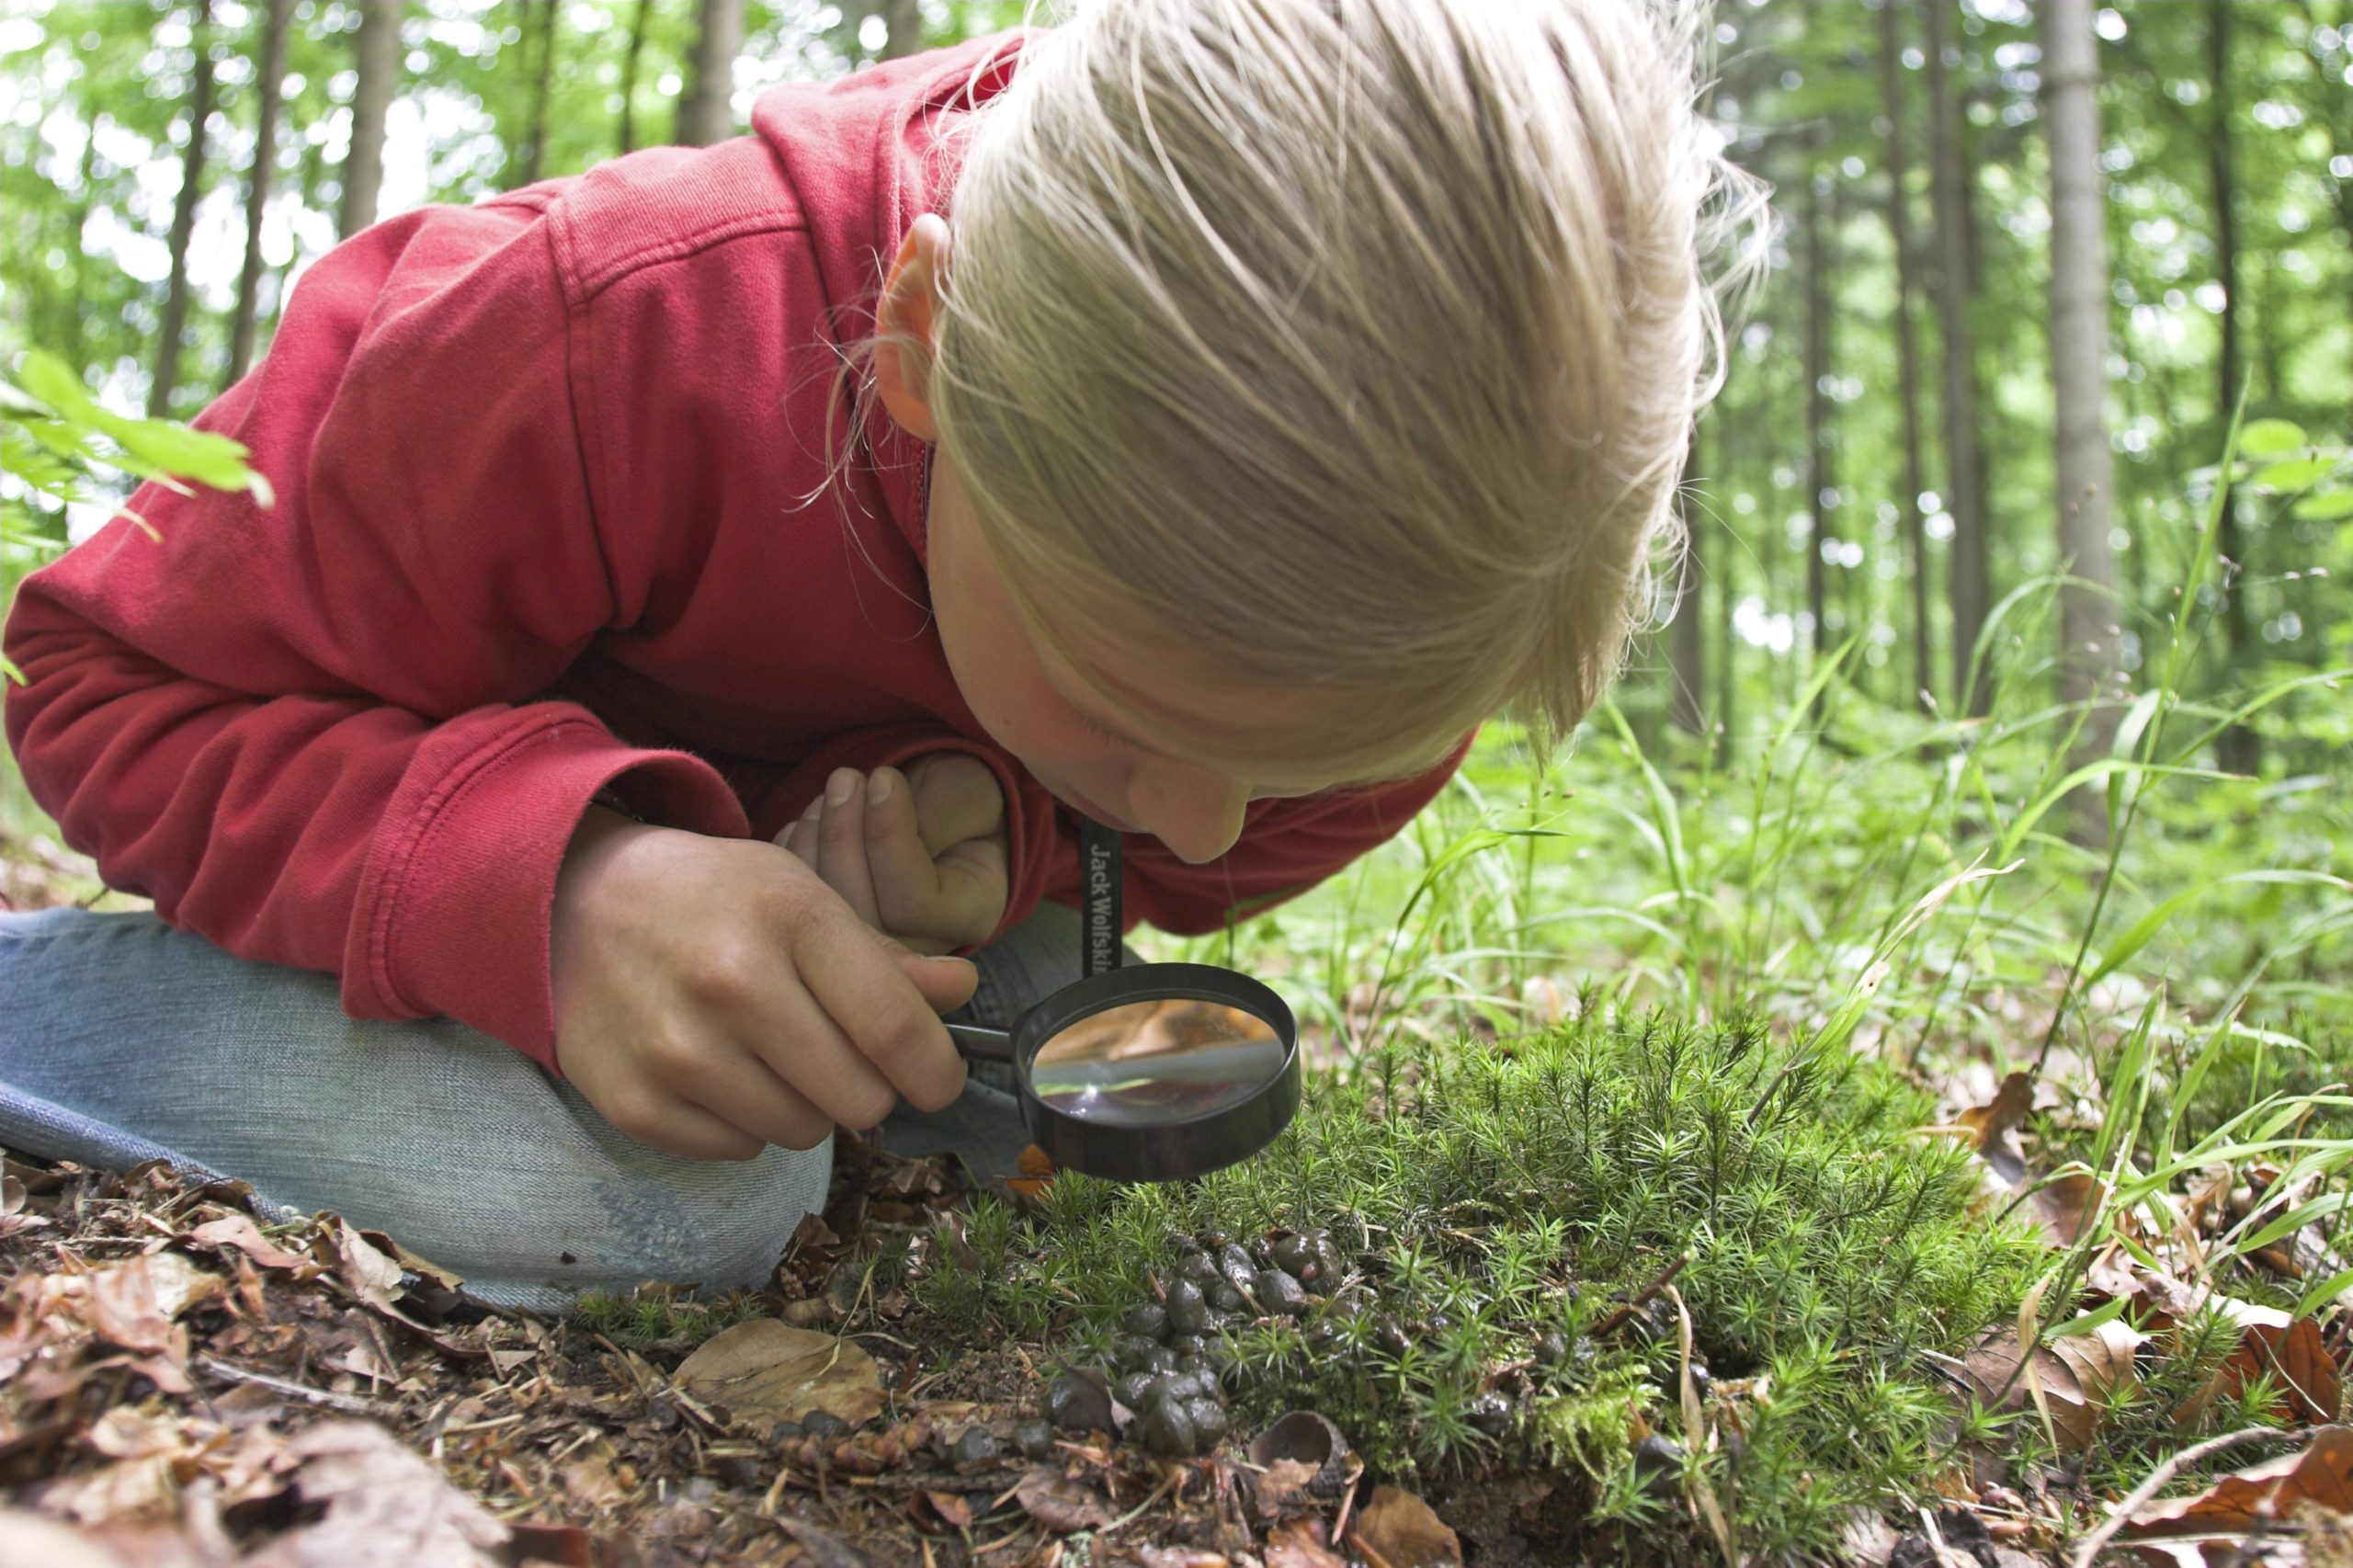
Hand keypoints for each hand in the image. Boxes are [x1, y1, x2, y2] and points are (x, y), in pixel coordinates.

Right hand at [550, 807, 976, 1159]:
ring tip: (770, 1052)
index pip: (897, 1032)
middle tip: (841, 1055)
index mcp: (791, 920)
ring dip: (804, 1104)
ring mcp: (678, 1050)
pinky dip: (744, 1121)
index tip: (938, 1079)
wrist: (572, 905)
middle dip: (869, 1087)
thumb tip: (961, 992)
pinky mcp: (635, 1103)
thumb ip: (885, 957)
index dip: (937, 1072)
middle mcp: (733, 986)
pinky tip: (719, 1068)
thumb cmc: (710, 899)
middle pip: (860, 1099)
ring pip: (802, 1132)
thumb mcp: (802, 896)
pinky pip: (739, 1149)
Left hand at [776, 753, 1009, 955]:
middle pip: (862, 916)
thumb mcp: (972, 792)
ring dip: (813, 843)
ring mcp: (875, 942)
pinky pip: (798, 906)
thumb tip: (880, 797)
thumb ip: (941, 805)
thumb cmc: (964, 798)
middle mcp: (922, 945)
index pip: (914, 904)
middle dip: (842, 838)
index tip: (884, 776)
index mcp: (969, 914)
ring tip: (830, 793)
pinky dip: (791, 856)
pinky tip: (809, 820)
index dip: (888, 838)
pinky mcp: (837, 927)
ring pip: (824, 914)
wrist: (943, 809)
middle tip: (846, 778)